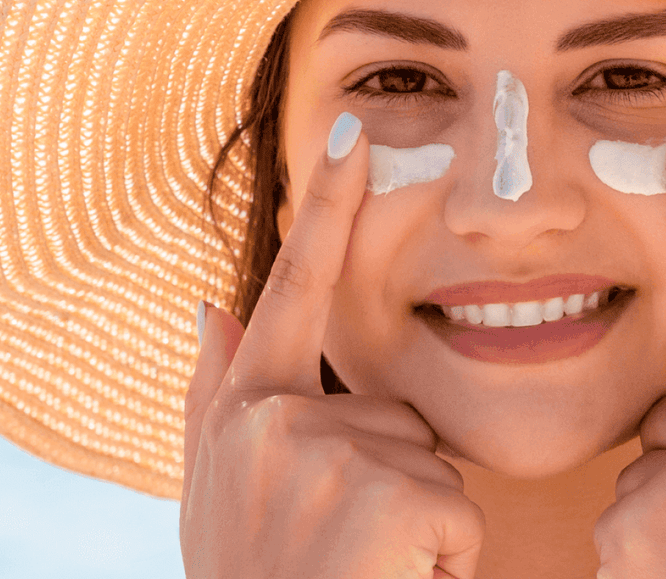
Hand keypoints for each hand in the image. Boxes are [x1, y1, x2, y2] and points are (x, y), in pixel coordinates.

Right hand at [180, 113, 486, 578]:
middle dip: (389, 477)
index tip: (354, 130)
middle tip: (343, 549)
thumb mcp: (215, 498)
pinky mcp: (386, 495)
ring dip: (413, 523)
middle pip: (388, 410)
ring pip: (424, 461)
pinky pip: (453, 513)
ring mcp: (329, 455)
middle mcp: (276, 421)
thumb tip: (212, 303)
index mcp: (245, 413)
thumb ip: (215, 396)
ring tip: (363, 570)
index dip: (325, 208)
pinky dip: (442, 561)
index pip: (293, 289)